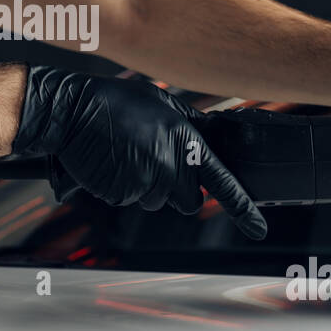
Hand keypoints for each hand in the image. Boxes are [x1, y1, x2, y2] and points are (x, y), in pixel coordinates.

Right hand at [13, 66, 268, 237]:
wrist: (71, 110)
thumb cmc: (114, 102)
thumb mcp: (161, 103)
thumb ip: (187, 125)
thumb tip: (206, 141)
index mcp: (185, 141)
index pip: (222, 181)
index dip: (243, 208)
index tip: (258, 228)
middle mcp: (170, 165)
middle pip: (187, 200)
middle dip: (174, 190)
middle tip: (151, 162)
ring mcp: (145, 182)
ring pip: (154, 201)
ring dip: (143, 186)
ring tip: (123, 155)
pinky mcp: (121, 193)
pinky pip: (128, 199)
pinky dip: (120, 187)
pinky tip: (110, 163)